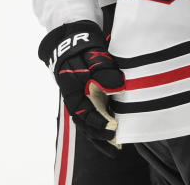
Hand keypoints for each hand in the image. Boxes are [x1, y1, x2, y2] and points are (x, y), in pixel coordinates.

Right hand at [38, 21, 122, 142]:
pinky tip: (111, 137)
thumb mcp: (93, 56)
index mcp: (73, 90)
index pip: (83, 112)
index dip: (98, 121)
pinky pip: (91, 118)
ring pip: (87, 124)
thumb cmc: (84, 50)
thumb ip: (103, 70)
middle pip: (84, 123)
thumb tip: (116, 85)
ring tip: (114, 149)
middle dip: (99, 135)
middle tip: (116, 144)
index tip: (113, 127)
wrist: (74, 41)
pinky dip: (100, 128)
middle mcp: (75, 99)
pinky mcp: (87, 98)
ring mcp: (80, 100)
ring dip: (99, 136)